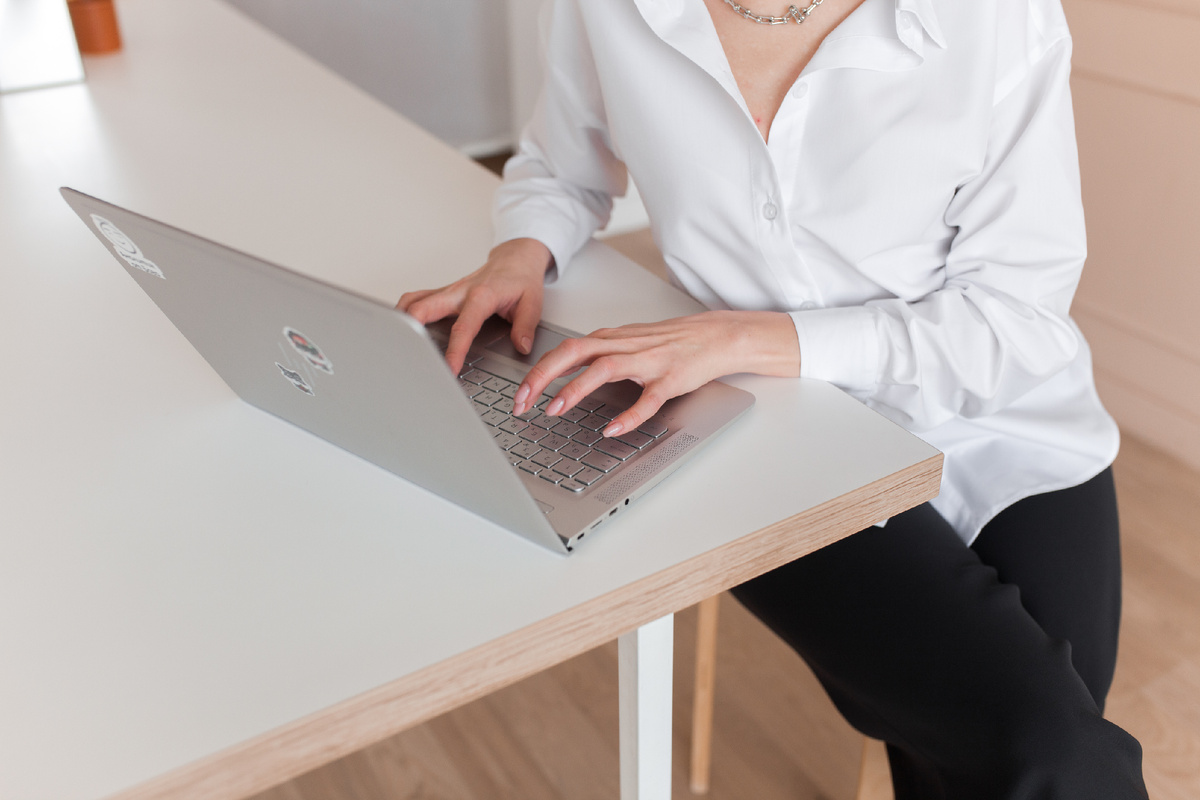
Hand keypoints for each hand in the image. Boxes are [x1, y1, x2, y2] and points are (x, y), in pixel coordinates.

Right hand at [397, 238, 552, 374]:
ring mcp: (448, 291)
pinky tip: (402, 327)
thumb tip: (521, 347)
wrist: (516, 259)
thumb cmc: (522, 279)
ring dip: (402, 318)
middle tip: (406, 355)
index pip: (463, 327)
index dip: (454, 351)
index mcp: (482, 296)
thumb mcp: (532, 303)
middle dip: (411, 330)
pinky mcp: (443, 292)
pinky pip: (417, 298)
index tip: (449, 369)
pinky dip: (405, 311)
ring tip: (396, 342)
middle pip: (424, 308)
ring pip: (414, 301)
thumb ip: (525, 326)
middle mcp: (460, 292)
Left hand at [512, 311, 799, 436]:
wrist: (715, 336)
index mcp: (611, 339)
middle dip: (543, 377)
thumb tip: (561, 371)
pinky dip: (628, 416)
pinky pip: (647, 399)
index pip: (565, 350)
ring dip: (575, 390)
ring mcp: (648, 362)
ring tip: (555, 410)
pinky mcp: (670, 379)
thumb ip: (596, 355)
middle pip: (574, 353)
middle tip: (523, 402)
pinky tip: (612, 429)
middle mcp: (624, 346)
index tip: (518, 394)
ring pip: (604, 369)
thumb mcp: (627, 343)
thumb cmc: (670, 342)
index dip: (537, 371)